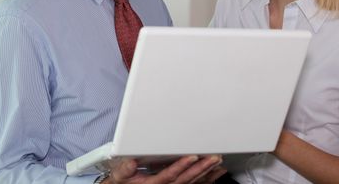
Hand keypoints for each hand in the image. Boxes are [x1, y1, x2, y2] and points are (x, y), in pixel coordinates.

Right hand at [107, 155, 223, 183]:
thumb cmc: (126, 181)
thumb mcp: (121, 175)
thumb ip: (125, 169)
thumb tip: (131, 162)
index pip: (170, 175)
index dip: (181, 166)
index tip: (191, 157)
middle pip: (186, 179)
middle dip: (200, 168)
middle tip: (212, 158)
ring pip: (193, 182)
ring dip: (206, 172)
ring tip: (217, 162)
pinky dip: (208, 179)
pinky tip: (217, 172)